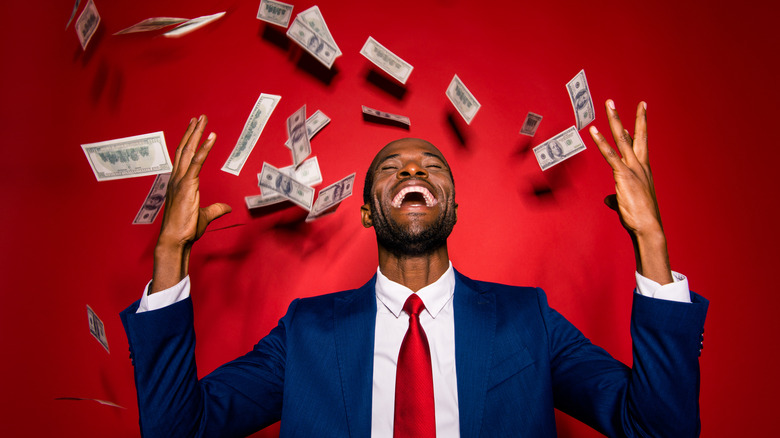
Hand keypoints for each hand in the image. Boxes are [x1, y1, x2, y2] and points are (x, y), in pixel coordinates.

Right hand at [151, 115, 230, 292]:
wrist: (176, 239)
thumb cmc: (186, 229)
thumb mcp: (205, 215)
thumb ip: (216, 209)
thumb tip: (227, 208)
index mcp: (178, 183)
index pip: (184, 157)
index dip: (189, 141)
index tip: (194, 128)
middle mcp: (176, 178)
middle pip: (184, 149)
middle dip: (192, 132)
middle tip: (199, 117)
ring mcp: (180, 180)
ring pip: (188, 151)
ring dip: (196, 133)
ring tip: (202, 119)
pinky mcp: (186, 185)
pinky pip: (196, 162)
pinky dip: (204, 149)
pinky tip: (210, 137)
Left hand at [589, 100, 671, 283]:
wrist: (648, 227)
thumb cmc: (639, 218)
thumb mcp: (625, 204)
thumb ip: (615, 198)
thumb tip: (608, 199)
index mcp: (643, 170)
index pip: (639, 145)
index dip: (637, 130)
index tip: (637, 116)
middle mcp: (641, 165)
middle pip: (637, 135)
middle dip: (634, 117)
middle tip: (634, 102)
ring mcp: (633, 168)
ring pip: (623, 138)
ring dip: (615, 119)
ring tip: (609, 103)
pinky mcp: (623, 175)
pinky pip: (610, 154)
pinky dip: (601, 142)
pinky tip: (593, 130)